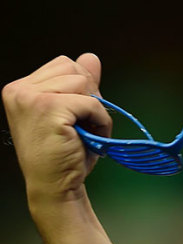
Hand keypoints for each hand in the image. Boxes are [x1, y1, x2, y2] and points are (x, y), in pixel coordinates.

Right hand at [3, 53, 110, 204]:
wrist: (56, 187)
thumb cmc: (64, 155)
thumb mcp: (73, 114)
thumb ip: (81, 85)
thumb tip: (91, 57)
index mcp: (21, 89)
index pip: (64, 64)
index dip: (81, 88)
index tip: (75, 116)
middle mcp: (19, 90)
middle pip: (73, 68)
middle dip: (88, 95)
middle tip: (82, 126)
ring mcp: (31, 97)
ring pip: (83, 82)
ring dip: (95, 110)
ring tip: (85, 133)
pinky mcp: (49, 108)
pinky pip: (92, 103)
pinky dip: (101, 122)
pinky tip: (90, 138)